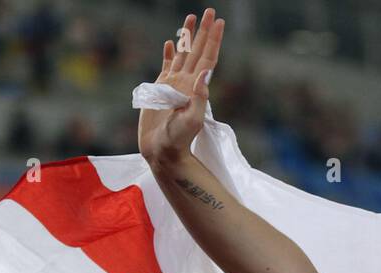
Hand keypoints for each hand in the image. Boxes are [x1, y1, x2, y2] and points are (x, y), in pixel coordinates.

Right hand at [138, 8, 224, 167]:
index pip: (208, 57)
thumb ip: (199, 97)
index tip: (220, 22)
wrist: (162, 150)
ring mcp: (173, 83)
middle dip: (204, 31)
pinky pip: (166, 65)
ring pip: (182, 53)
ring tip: (191, 18)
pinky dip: (169, 52)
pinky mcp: (160, 88)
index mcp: (196, 86)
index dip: (214, 40)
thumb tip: (205, 73)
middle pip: (197, 50)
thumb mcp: (193, 120)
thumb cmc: (178, 139)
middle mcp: (187, 81)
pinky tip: (171, 42)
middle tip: (210, 11)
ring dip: (187, 36)